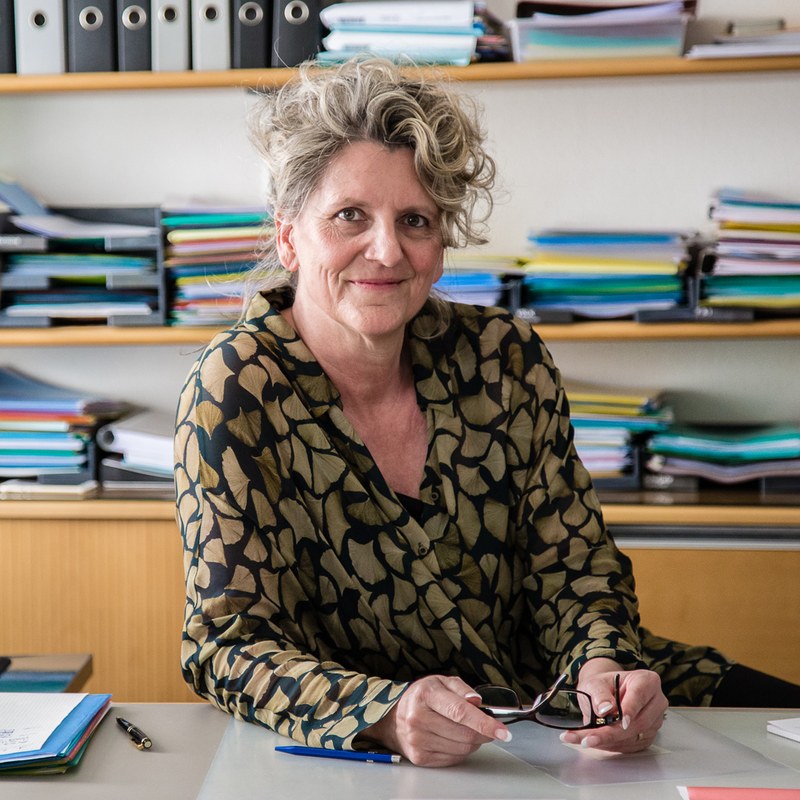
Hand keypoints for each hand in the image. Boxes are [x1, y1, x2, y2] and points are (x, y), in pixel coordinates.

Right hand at [359, 675, 511, 766]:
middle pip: (464, 734)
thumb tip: (477, 701)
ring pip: (461, 749)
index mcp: (426, 695)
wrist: (394, 717)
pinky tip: (454, 739)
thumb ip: (462, 688)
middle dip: (482, 733)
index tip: (502, 731)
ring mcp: (418, 740)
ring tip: (465, 730)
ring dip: (472, 742)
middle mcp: (418, 718)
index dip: (484, 723)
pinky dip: (460, 751)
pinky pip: (452, 759)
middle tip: (487, 728)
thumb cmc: (421, 697)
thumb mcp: (440, 682)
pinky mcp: (419, 757)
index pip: (460, 712)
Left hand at [559, 658, 667, 752]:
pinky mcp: (647, 737)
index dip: (630, 709)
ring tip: (584, 739)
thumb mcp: (595, 683)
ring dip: (608, 742)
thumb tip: (605, 708)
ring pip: (633, 737)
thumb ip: (599, 694)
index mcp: (647, 681)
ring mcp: (654, 722)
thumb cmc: (603, 686)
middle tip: (588, 738)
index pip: (640, 695)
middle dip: (611, 733)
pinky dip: (611, 746)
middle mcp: (655, 702)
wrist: (604, 695)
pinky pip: (631, 746)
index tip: (620, 720)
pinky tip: (596, 742)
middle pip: (638, 722)